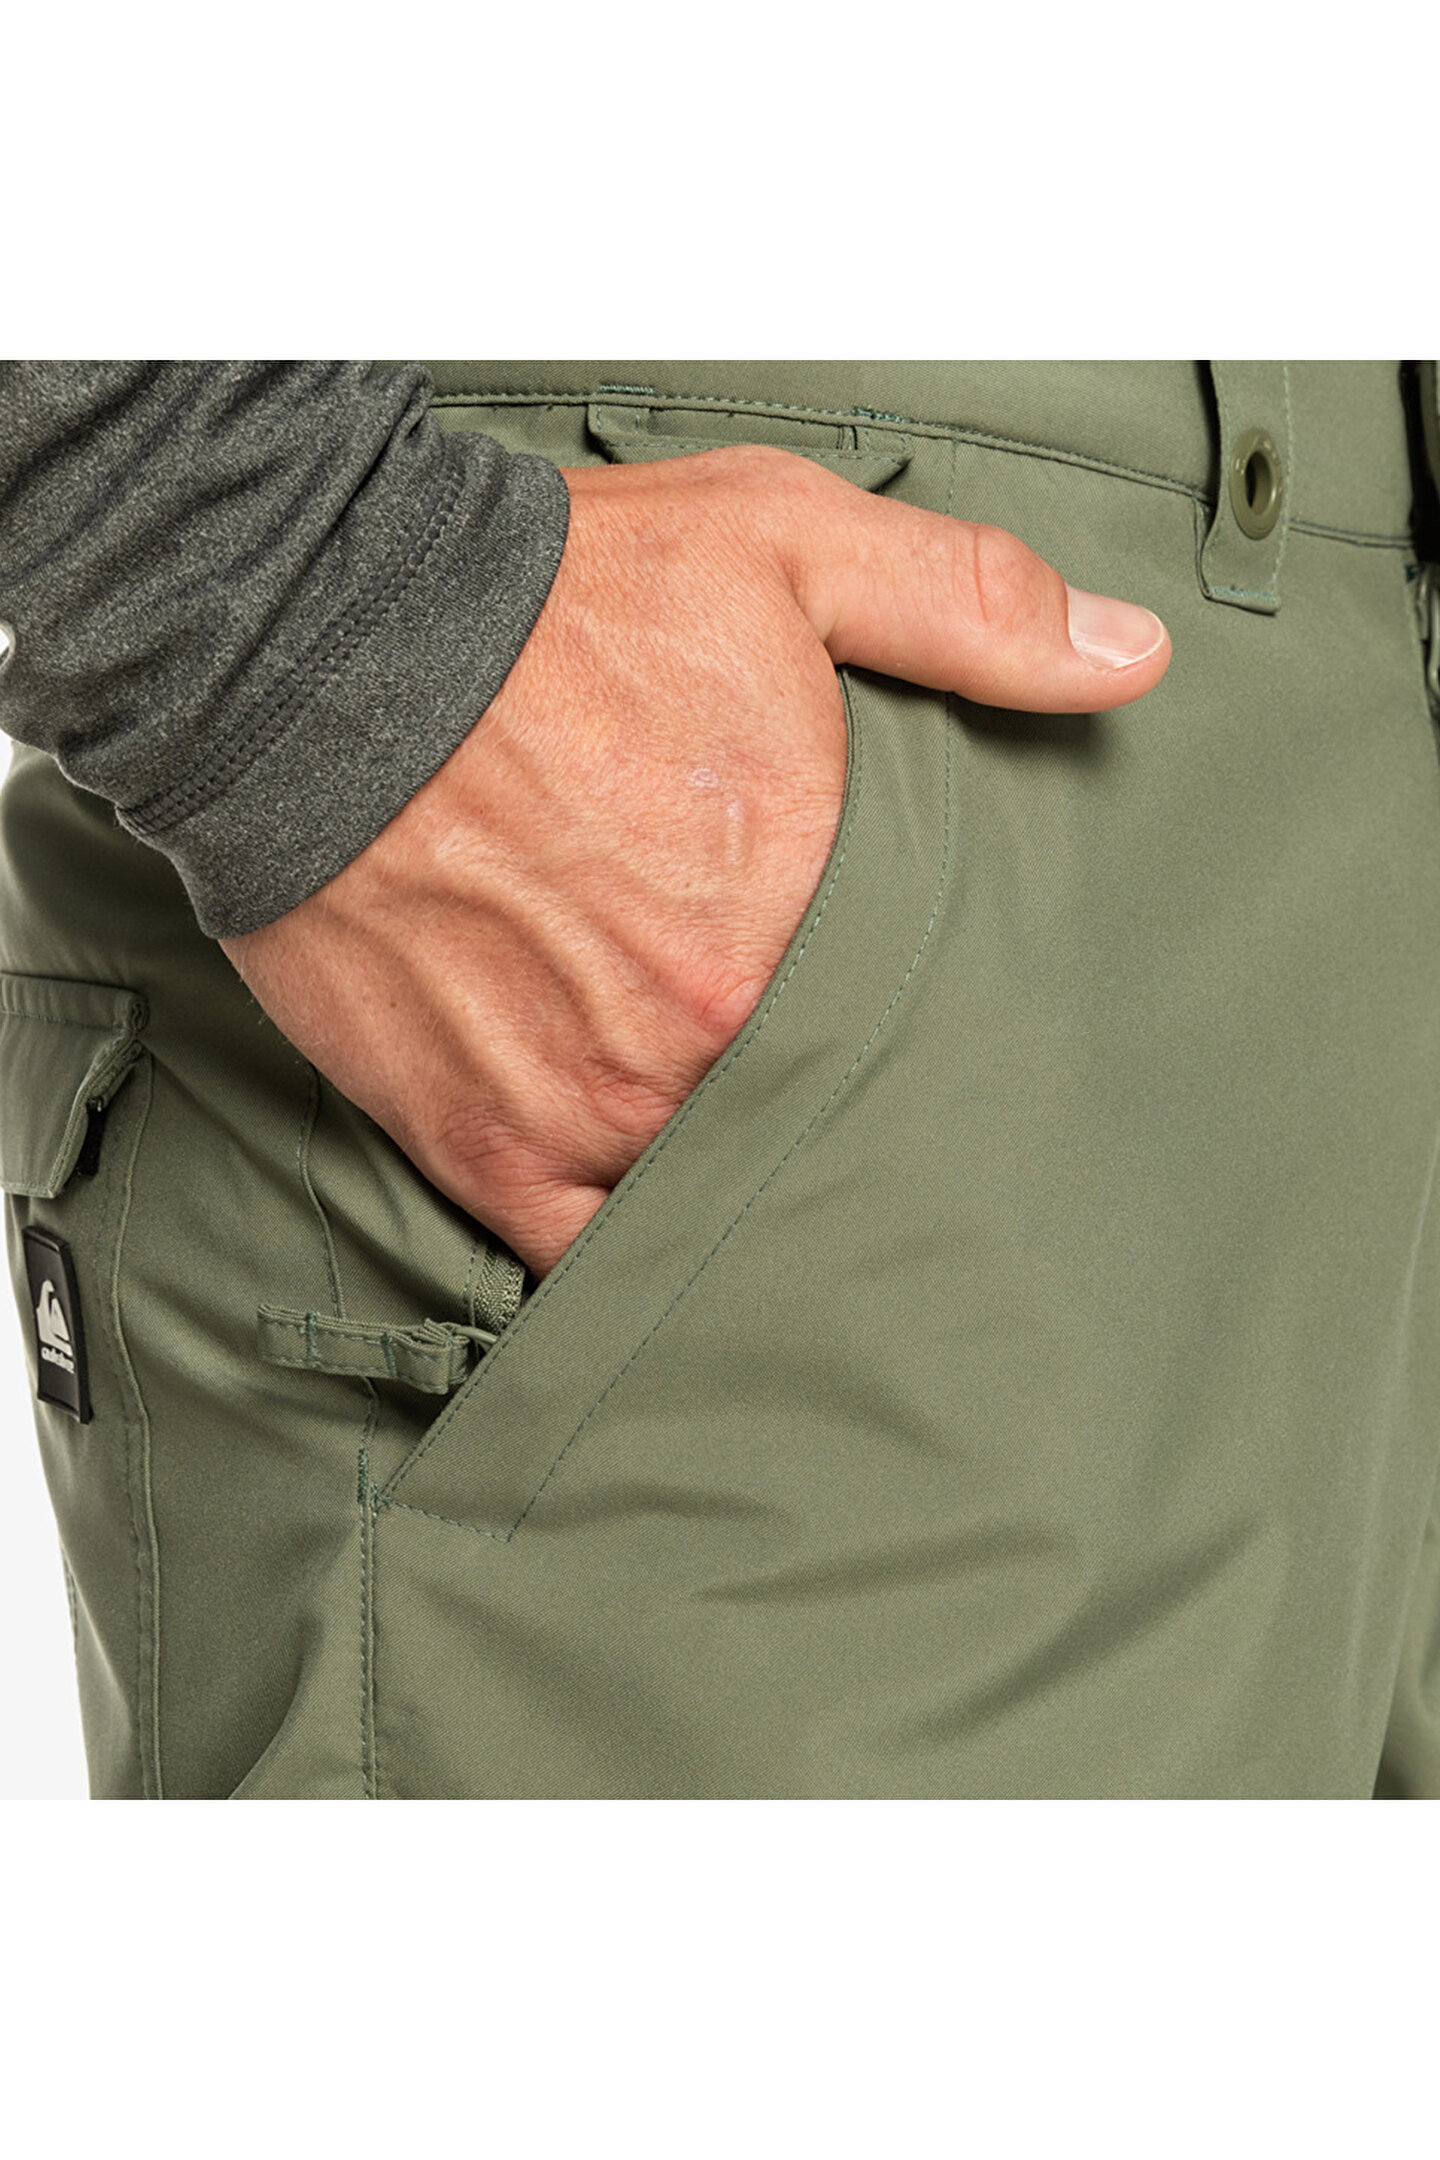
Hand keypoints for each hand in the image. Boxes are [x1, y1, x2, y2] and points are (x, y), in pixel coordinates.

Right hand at [222, 447, 1169, 1276]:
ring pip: (703, 1196)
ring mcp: (588, 1107)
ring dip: (732, 1183)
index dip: (923, 1032)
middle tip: (854, 1110)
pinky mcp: (481, 1143)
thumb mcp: (784, 551)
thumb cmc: (547, 602)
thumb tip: (1130, 658)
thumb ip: (969, 609)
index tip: (928, 1035)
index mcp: (797, 915)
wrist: (313, 646)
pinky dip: (619, 1251)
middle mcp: (701, 1037)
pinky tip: (655, 1236)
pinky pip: (578, 1255)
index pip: (914, 1024)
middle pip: (811, 1118)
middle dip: (831, 1108)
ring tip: (765, 1174)